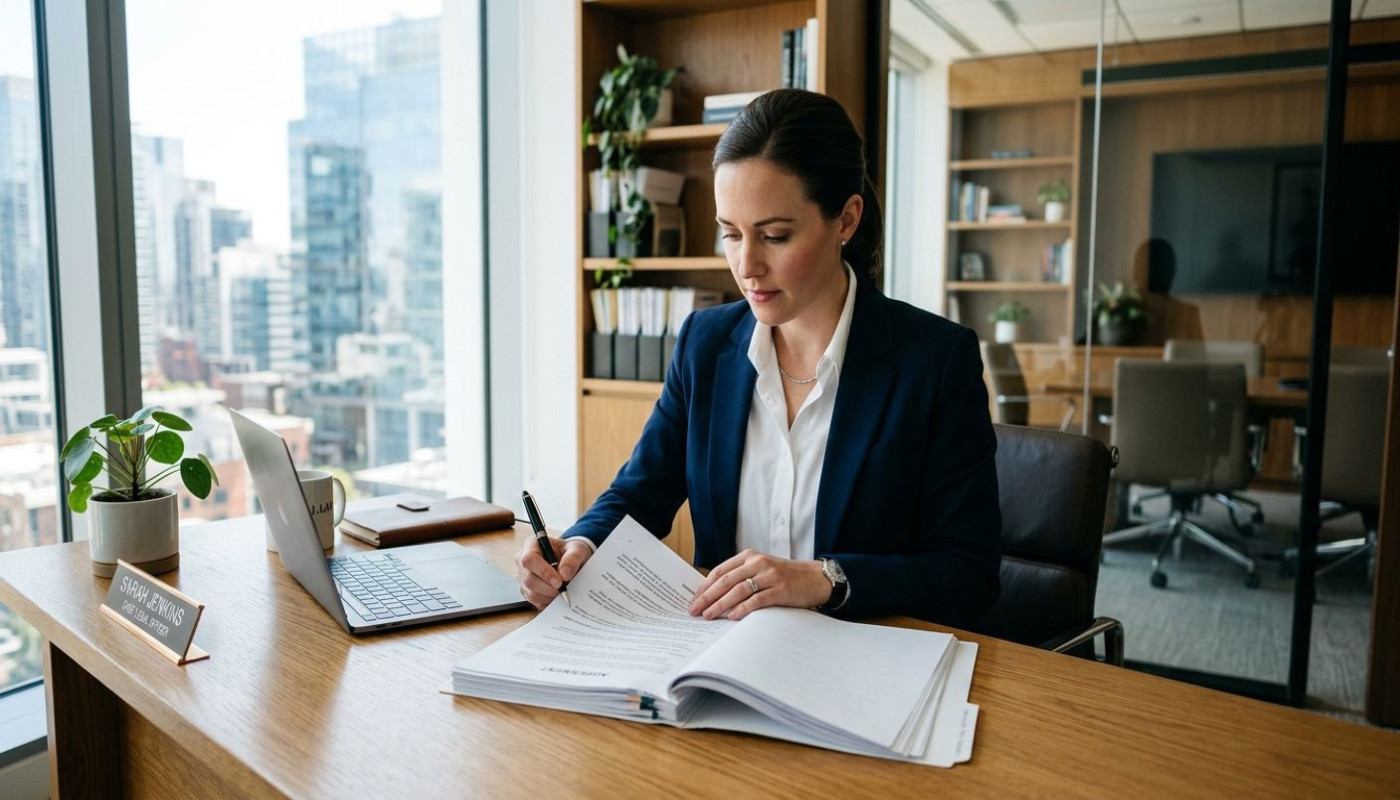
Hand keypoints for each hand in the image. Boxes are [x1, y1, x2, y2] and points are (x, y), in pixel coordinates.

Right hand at [515, 535, 592, 609]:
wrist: (571, 561)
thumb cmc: (571, 552)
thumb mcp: (577, 549)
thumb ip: (573, 558)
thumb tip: (564, 573)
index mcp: (532, 544)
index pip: (529, 559)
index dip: (543, 572)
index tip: (559, 581)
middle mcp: (523, 560)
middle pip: (528, 579)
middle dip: (548, 588)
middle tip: (564, 588)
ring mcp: (523, 576)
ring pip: (531, 593)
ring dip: (549, 596)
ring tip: (562, 591)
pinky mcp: (526, 590)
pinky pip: (534, 601)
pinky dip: (547, 601)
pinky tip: (557, 595)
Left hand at [688, 549, 831, 620]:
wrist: (815, 578)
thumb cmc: (785, 576)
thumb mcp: (761, 569)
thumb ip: (741, 576)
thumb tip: (714, 594)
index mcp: (750, 556)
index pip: (720, 571)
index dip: (705, 586)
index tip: (694, 600)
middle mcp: (758, 563)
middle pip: (725, 581)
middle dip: (707, 597)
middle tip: (695, 611)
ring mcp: (770, 576)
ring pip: (738, 591)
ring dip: (720, 604)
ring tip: (709, 616)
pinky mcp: (780, 590)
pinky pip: (757, 600)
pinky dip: (742, 608)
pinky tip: (732, 616)